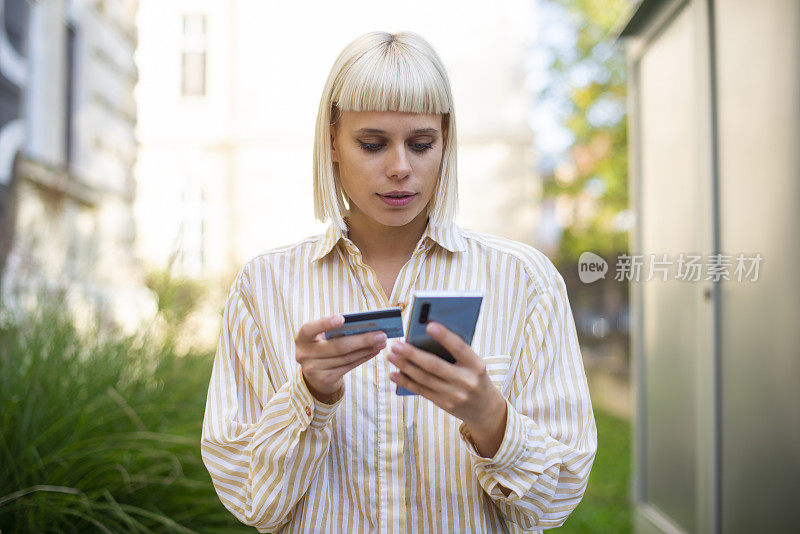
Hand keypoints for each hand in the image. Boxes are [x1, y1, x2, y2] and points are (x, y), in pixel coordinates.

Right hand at [295, 315, 386, 402]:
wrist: (314, 374)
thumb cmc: (321, 346)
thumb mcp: (321, 337)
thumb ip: (334, 330)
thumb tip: (363, 325)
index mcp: (302, 338)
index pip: (310, 329)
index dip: (325, 324)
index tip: (342, 319)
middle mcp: (304, 354)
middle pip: (337, 346)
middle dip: (362, 339)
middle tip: (381, 334)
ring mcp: (313, 369)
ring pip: (346, 357)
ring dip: (367, 349)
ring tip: (381, 342)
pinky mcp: (325, 379)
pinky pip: (348, 366)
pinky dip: (363, 357)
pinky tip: (374, 351)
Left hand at [386, 322, 505, 430]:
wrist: (486, 409)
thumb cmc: (475, 377)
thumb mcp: (474, 364)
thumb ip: (456, 352)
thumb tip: (426, 336)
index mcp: (476, 365)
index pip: (459, 348)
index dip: (444, 336)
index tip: (428, 325)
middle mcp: (466, 381)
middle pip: (435, 365)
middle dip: (413, 354)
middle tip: (397, 344)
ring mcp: (455, 395)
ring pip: (424, 379)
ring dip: (405, 366)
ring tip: (391, 355)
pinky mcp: (444, 404)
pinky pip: (422, 391)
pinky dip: (406, 382)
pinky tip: (394, 374)